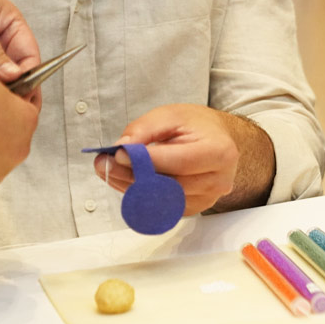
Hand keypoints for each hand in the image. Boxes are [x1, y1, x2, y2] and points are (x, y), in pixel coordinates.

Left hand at [93, 104, 239, 214]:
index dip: (146, 161)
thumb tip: (122, 147)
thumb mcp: (172, 114)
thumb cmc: (198, 125)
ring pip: (161, 200)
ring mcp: (207, 199)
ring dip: (131, 187)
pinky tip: (125, 181)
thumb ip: (145, 128)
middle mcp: (217, 181)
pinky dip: (140, 196)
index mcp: (218, 153)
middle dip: (132, 175)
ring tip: (110, 171)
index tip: (119, 154)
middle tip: (104, 164)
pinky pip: (162, 208)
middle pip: (168, 186)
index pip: (178, 162)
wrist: (220, 140)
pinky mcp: (194, 209)